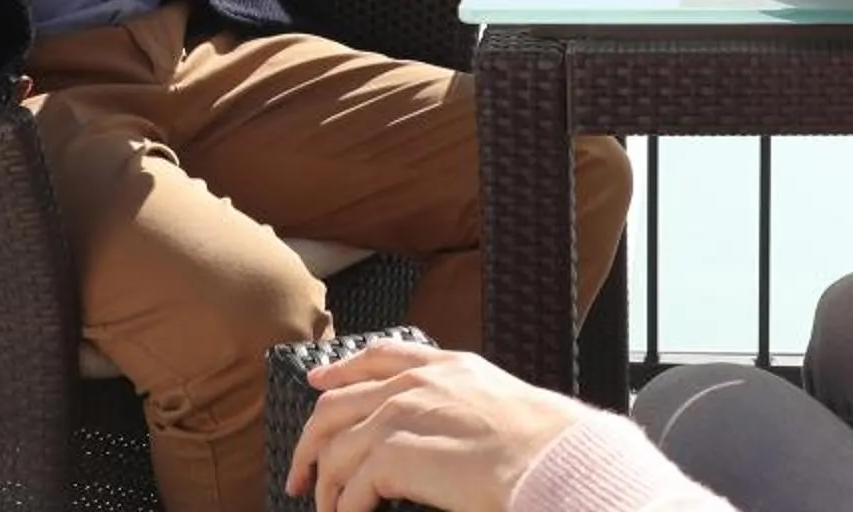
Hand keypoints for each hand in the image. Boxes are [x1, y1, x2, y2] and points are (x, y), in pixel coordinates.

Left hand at [288, 338, 591, 511]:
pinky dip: (345, 508)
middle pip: (336, 405)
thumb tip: (433, 436)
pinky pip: (351, 486)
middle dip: (309, 442)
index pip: (376, 357)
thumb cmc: (540, 442)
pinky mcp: (394, 454)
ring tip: (328, 510)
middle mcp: (415, 383)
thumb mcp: (495, 401)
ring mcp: (400, 414)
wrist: (552, 458)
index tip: (316, 382)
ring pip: (335, 449)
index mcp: (443, 365)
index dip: (339, 369)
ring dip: (326, 487)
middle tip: (300, 474)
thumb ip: (458, 405)